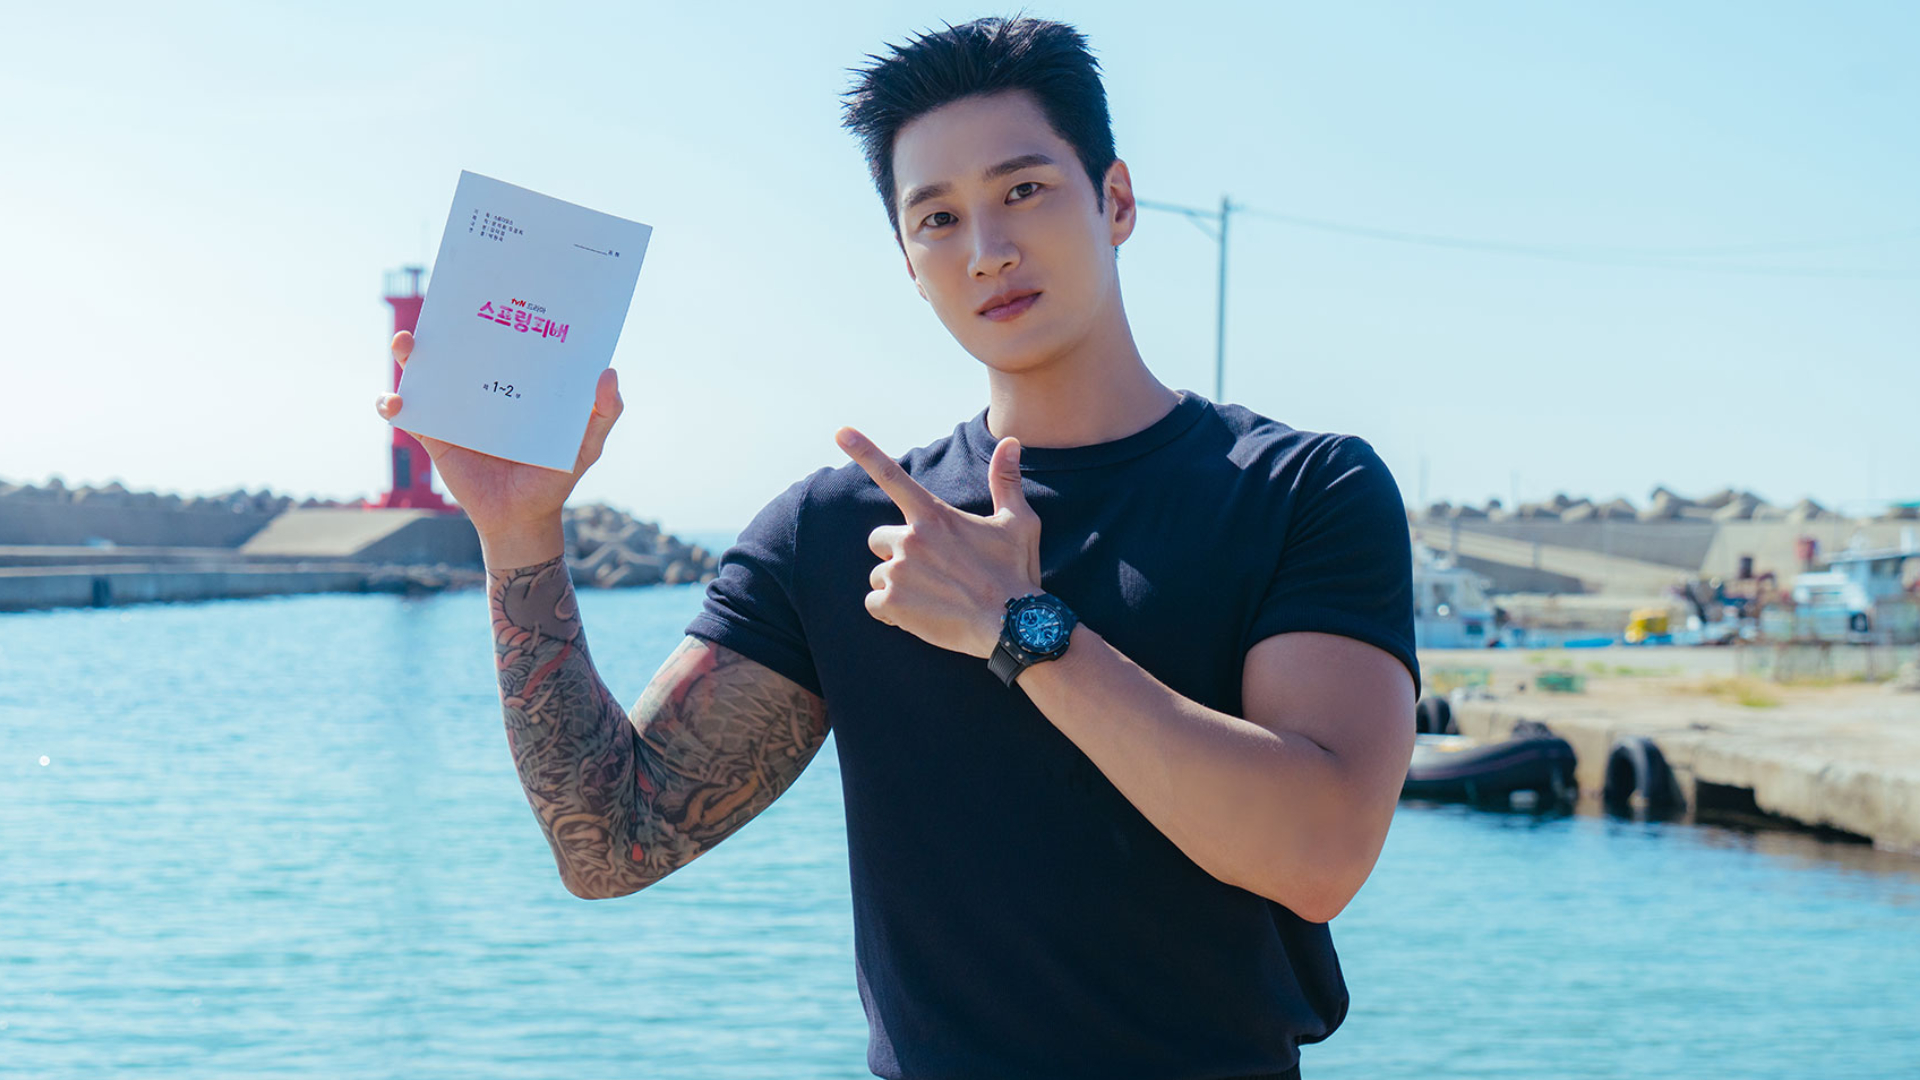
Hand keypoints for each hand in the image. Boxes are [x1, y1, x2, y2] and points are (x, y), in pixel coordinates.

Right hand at [372, 330, 622, 533]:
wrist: (522, 517)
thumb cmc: (555, 476)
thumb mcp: (587, 444)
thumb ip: (604, 412)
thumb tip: (608, 371)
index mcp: (515, 382)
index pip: (503, 340)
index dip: (493, 313)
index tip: (491, 288)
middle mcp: (482, 389)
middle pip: (458, 348)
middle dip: (443, 324)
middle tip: (440, 306)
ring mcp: (456, 410)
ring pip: (425, 373)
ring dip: (409, 355)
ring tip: (407, 345)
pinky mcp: (434, 435)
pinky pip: (406, 414)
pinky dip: (392, 404)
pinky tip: (395, 403)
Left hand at [835, 426, 1041, 658]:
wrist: (1013, 624)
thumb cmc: (1015, 573)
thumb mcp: (1018, 522)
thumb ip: (1005, 481)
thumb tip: (1011, 443)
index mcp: (934, 515)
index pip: (892, 475)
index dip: (863, 451)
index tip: (840, 432)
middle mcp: (911, 539)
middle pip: (880, 539)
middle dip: (897, 554)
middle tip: (932, 571)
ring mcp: (899, 572)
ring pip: (879, 574)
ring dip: (897, 585)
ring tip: (933, 597)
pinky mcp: (893, 604)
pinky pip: (874, 604)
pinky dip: (890, 612)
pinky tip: (918, 615)